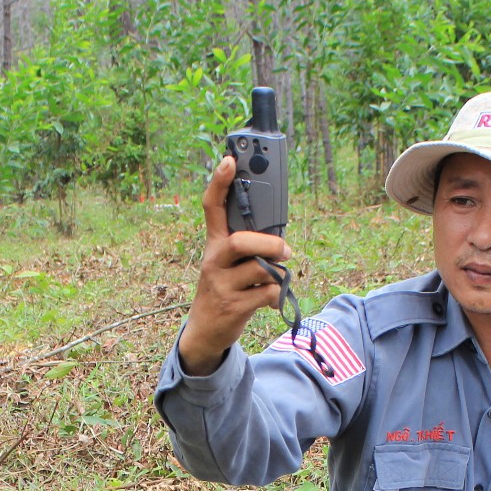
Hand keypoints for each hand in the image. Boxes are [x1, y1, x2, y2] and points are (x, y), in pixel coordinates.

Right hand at [178, 155, 293, 375]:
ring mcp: (221, 285)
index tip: (229, 160)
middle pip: (239, 242)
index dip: (219, 183)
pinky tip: (272, 299)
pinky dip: (276, 295)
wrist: (205, 330)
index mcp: (214, 245)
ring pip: (258, 270)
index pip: (212, 207)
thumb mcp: (227, 265)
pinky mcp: (232, 307)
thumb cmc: (225, 289)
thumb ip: (247, 248)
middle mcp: (214, 261)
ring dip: (277, 272)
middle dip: (268, 244)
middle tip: (285, 250)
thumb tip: (280, 240)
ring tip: (279, 276)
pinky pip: (266, 293)